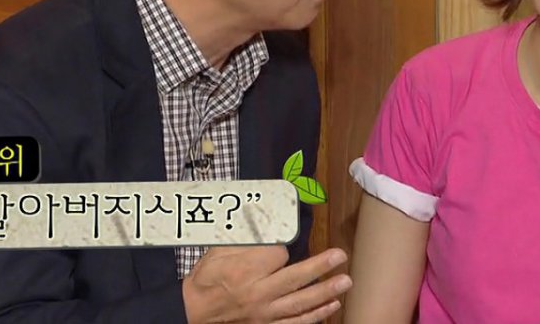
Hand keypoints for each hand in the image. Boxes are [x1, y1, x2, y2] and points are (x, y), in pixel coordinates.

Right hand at [182, 245, 351, 322]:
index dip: (282, 247)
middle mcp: (257, 294)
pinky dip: (315, 316)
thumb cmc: (206, 280)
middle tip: (341, 256)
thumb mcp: (218, 252)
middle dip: (320, 267)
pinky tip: (331, 306)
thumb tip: (267, 226)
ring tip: (345, 282)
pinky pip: (295, 323)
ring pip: (300, 303)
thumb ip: (245, 240)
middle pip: (295, 278)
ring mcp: (263, 314)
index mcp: (244, 271)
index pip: (277, 255)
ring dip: (325, 292)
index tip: (279, 246)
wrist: (194, 312)